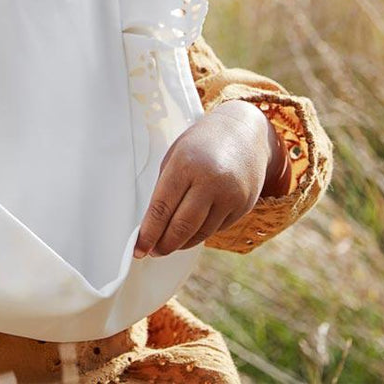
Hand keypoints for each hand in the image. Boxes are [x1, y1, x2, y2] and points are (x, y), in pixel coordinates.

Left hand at [133, 101, 284, 257]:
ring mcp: (230, 195)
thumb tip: (154, 222)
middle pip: (182, 225)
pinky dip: (201, 234)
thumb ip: (167, 186)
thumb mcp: (177, 155)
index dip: (149, 232)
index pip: (162, 207)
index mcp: (185, 165)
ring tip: (168, 245)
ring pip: (201, 232)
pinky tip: (190, 234)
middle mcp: (210, 181)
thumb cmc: (202, 143)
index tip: (139, 247)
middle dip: (164, 244)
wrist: (244, 132)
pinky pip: (217, 228)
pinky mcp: (244, 205)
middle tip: (152, 251)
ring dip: (182, 243)